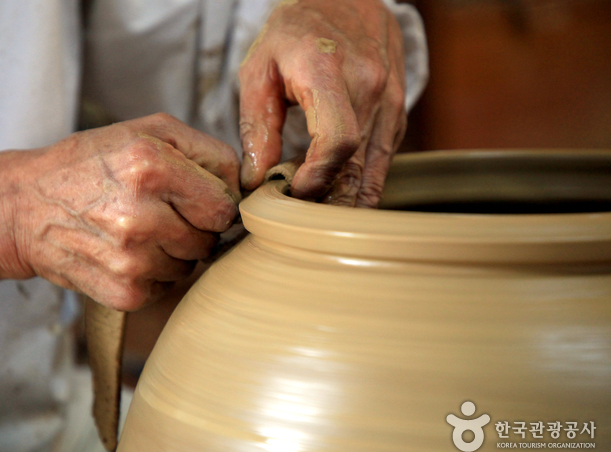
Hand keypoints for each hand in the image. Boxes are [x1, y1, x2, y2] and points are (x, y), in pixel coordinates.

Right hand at [13, 114, 239, 310]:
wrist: (23, 208)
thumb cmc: (92, 164)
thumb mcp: (148, 131)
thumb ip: (207, 151)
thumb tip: (247, 187)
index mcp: (150, 166)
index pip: (224, 206)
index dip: (213, 204)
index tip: (194, 200)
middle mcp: (141, 215)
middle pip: (210, 239)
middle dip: (194, 227)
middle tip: (159, 213)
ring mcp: (131, 259)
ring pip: (190, 266)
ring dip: (173, 252)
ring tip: (137, 231)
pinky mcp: (124, 292)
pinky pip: (166, 287)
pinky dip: (153, 274)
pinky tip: (124, 253)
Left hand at [238, 0, 406, 206]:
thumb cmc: (294, 31)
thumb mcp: (258, 69)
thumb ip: (256, 126)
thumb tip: (255, 179)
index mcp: (328, 70)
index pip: (337, 141)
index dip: (317, 178)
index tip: (295, 194)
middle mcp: (369, 84)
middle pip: (357, 164)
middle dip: (330, 199)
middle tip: (303, 218)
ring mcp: (390, 97)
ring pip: (376, 167)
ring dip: (351, 197)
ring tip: (323, 215)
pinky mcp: (399, 107)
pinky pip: (385, 156)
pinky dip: (364, 179)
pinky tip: (343, 193)